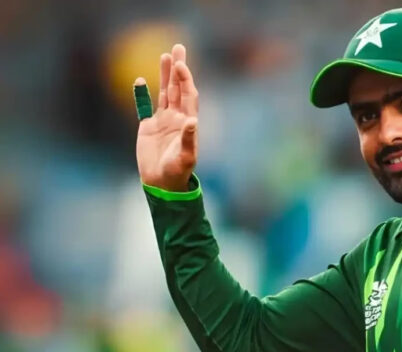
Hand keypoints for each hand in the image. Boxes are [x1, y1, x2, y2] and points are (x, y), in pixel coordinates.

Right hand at [134, 44, 198, 191]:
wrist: (163, 183)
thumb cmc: (178, 172)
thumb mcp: (186, 157)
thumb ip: (189, 139)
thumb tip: (192, 121)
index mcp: (187, 122)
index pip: (188, 95)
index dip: (185, 79)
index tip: (181, 65)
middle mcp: (176, 118)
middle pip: (177, 88)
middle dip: (178, 68)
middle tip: (178, 47)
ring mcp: (163, 121)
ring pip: (164, 93)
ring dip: (165, 75)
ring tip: (165, 56)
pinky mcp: (148, 127)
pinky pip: (144, 107)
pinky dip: (142, 95)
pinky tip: (140, 82)